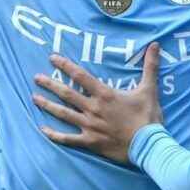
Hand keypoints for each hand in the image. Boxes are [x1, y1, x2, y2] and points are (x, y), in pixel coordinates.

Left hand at [32, 43, 163, 163]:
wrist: (148, 145)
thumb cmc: (148, 117)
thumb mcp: (149, 89)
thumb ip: (150, 66)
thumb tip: (155, 45)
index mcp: (105, 94)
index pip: (80, 76)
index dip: (65, 66)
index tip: (52, 58)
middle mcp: (93, 108)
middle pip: (66, 93)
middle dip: (50, 84)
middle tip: (36, 77)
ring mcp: (89, 126)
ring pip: (63, 114)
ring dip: (47, 105)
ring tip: (34, 97)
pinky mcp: (90, 142)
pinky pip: (68, 139)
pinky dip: (54, 135)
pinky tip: (43, 129)